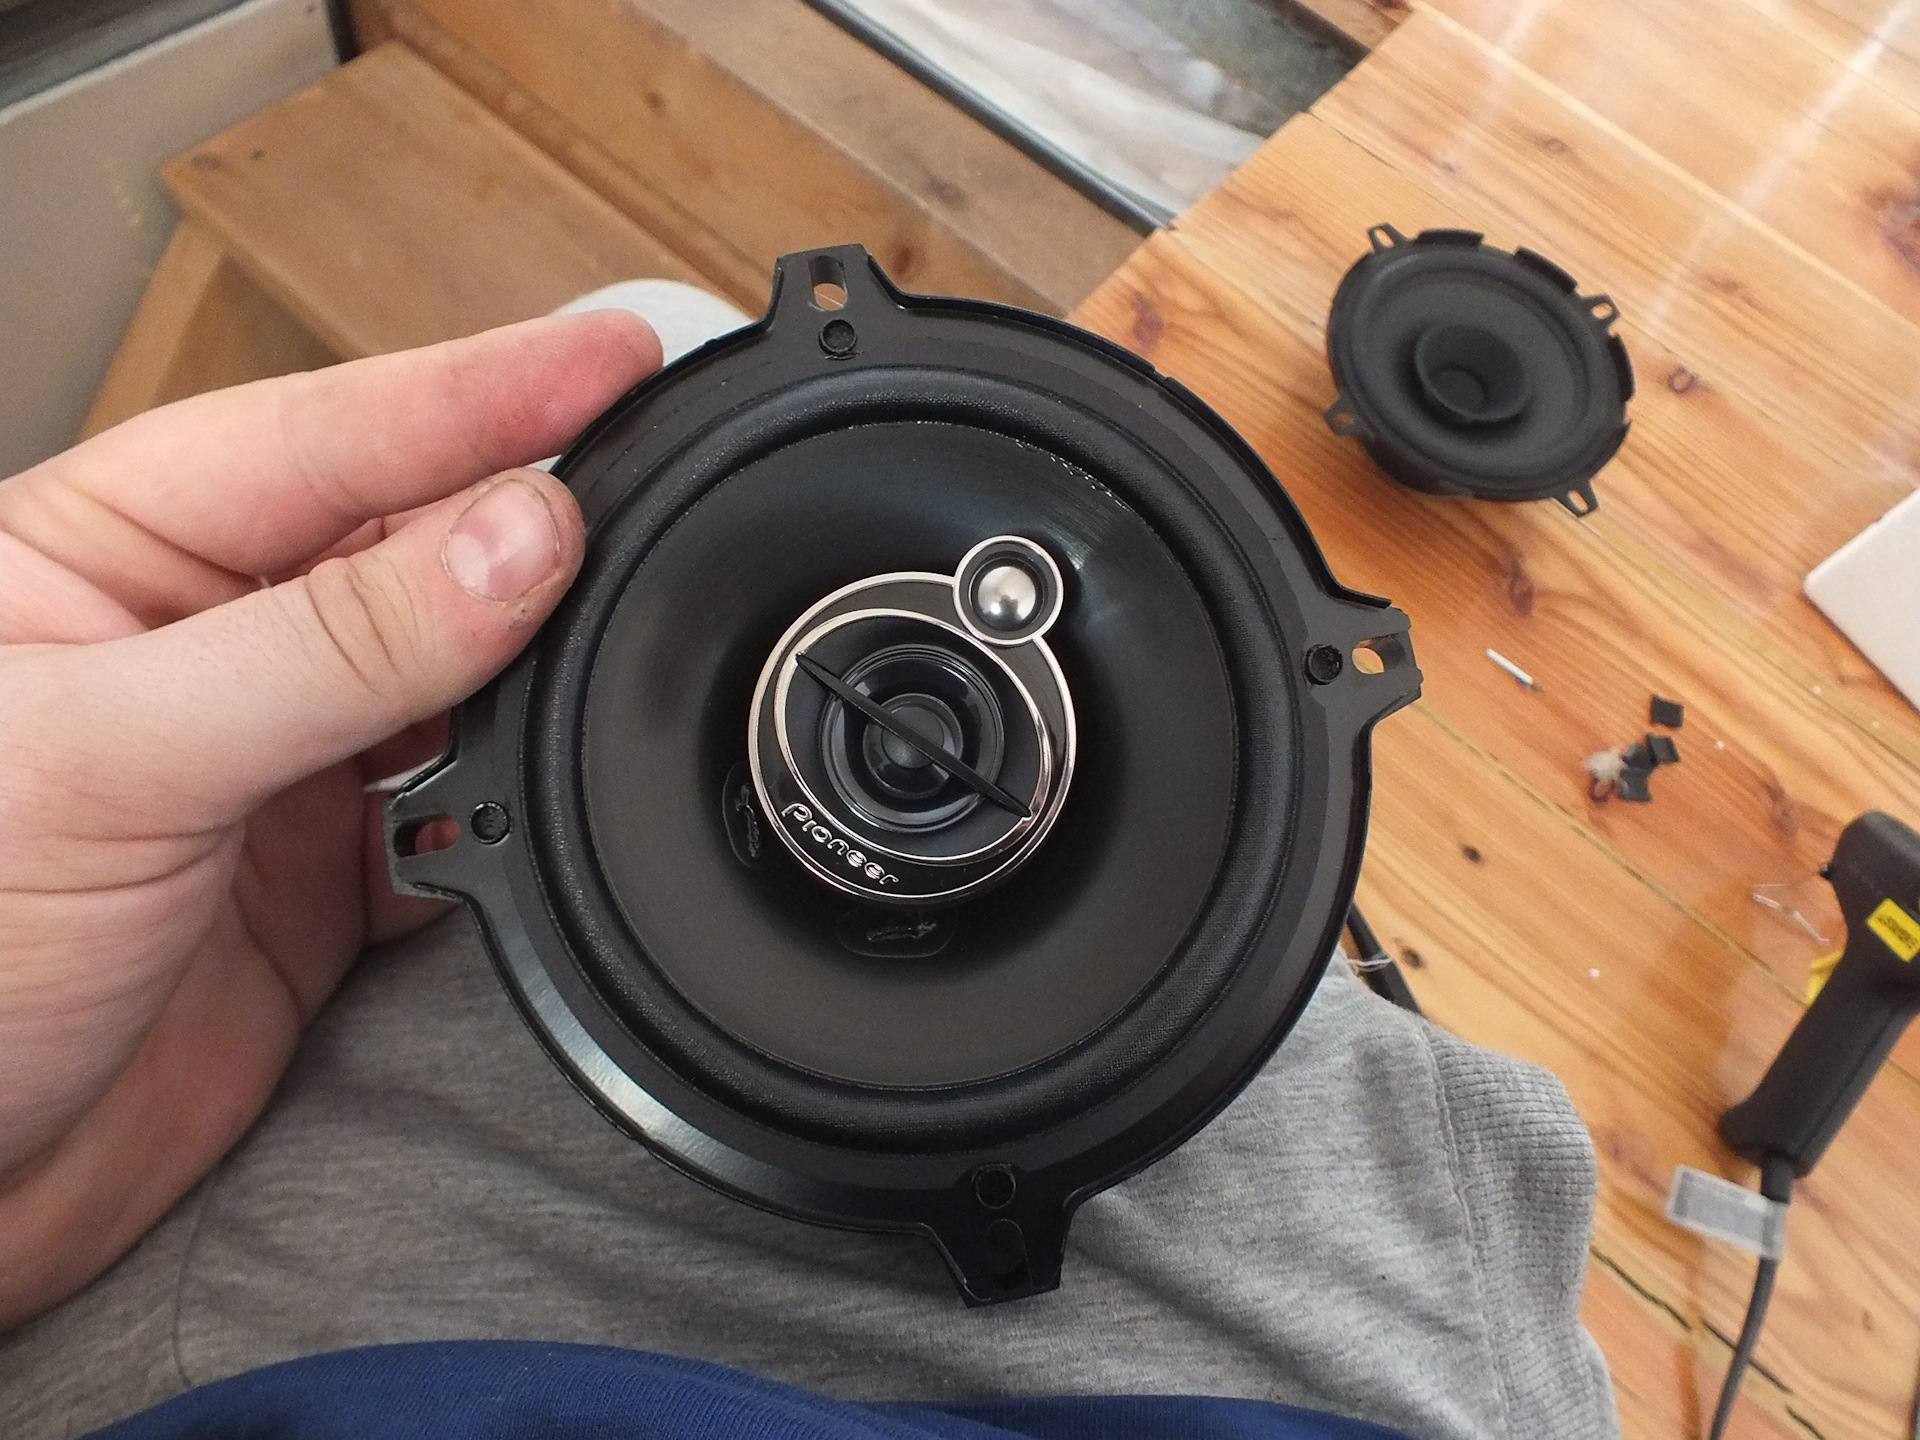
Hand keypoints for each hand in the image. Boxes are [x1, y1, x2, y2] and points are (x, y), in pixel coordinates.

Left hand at [0, 313, 659, 1329]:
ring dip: (540, 655)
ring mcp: (278, 757)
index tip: (613, 359)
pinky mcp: (334, 871)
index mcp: (109, 551)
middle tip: (658, 484)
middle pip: (408, 540)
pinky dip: (531, 793)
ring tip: (627, 620)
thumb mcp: (114, 756)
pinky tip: (570, 770)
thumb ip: (333, 646)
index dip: (480, 392)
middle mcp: (206, 639)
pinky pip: (472, 803)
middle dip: (532, 514)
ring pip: (455, 669)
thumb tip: (519, 541)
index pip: (327, 435)